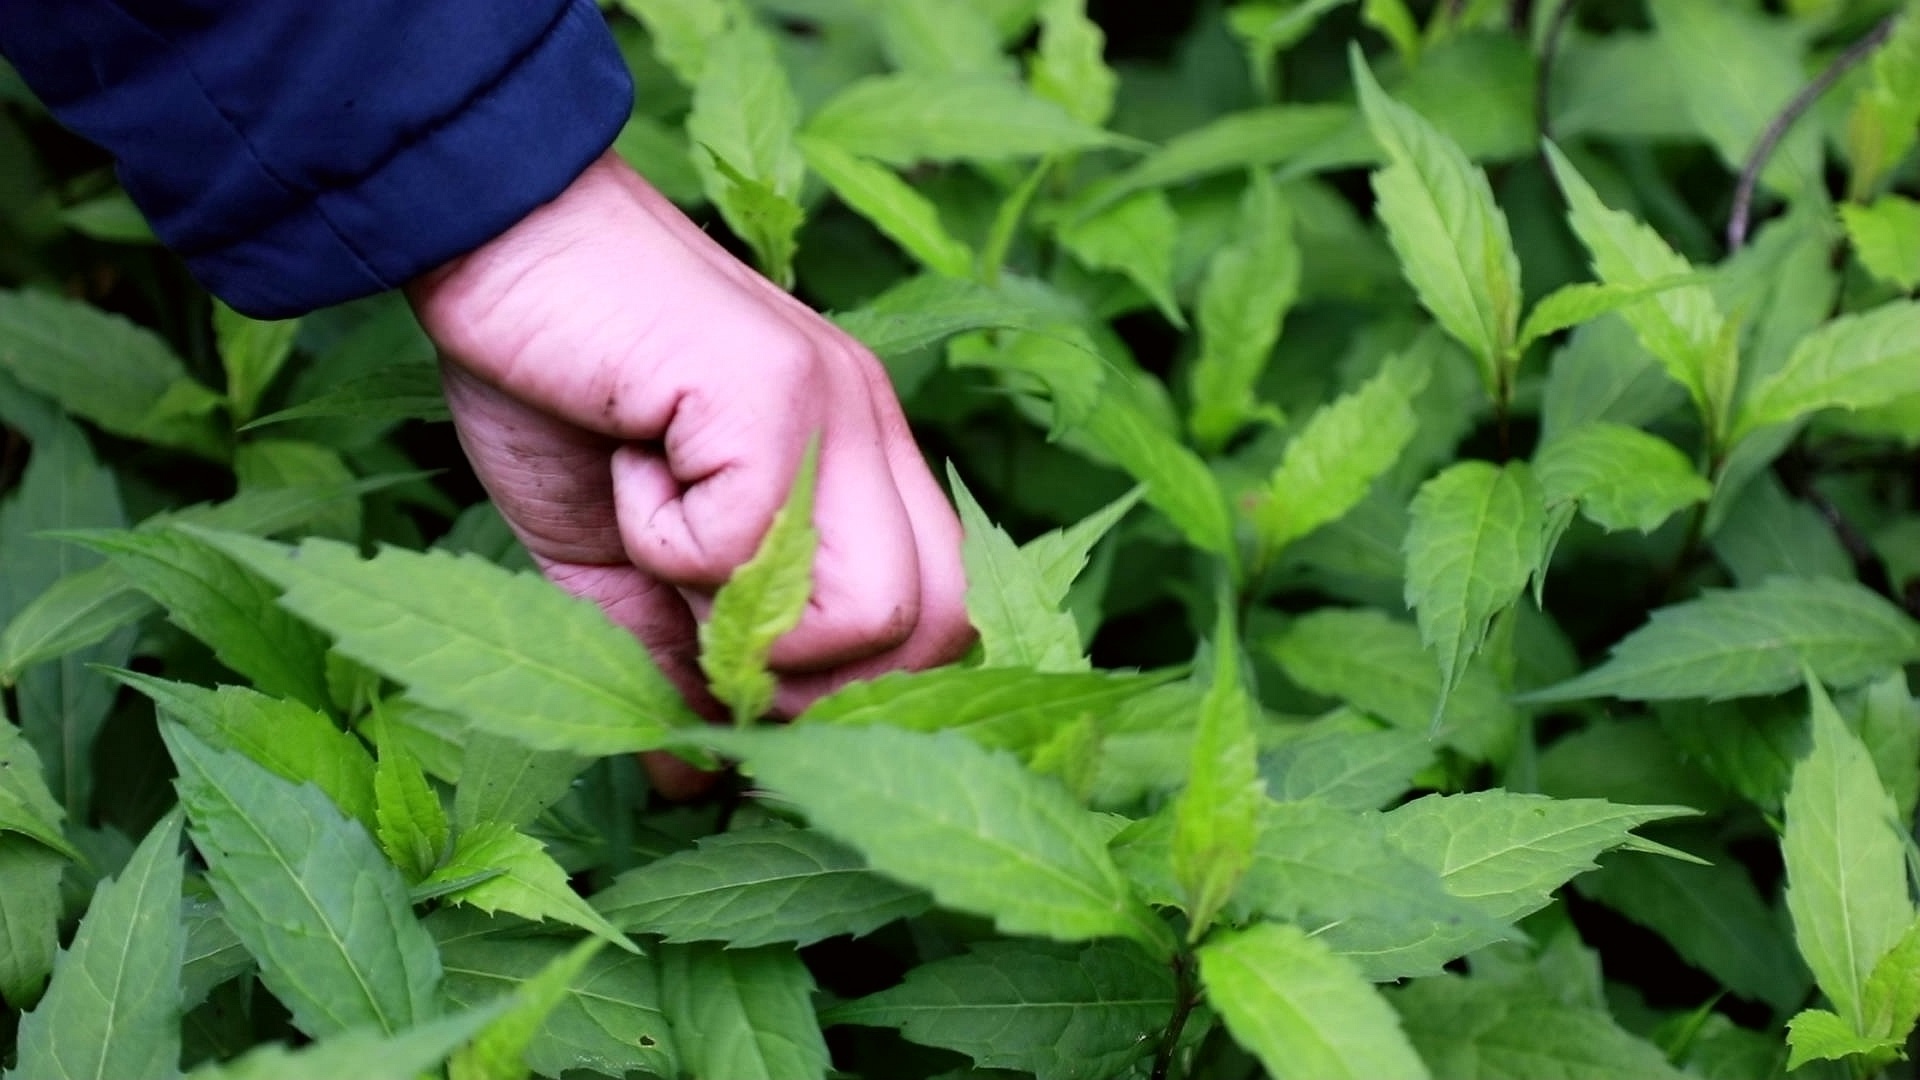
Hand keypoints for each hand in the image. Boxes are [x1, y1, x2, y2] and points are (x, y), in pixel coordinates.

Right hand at [406, 152, 972, 793]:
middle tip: (694, 626)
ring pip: (878, 608)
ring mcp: (838, 406)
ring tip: (659, 535)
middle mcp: (874, 434)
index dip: (851, 696)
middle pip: (935, 631)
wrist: (493, 238)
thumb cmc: (558, 391)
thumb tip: (700, 786)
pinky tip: (628, 466)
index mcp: (859, 470)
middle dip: (812, 685)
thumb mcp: (620, 563)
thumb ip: (676, 661)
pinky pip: (751, 542)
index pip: (939, 625)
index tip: (743, 707)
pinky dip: (668, 541)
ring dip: (746, 618)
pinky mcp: (774, 386)